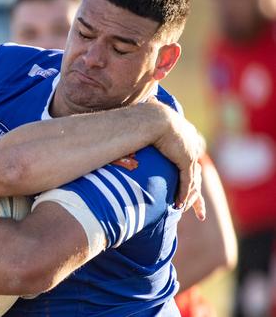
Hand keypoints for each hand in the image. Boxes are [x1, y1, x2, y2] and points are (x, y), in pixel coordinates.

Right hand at [151, 104, 205, 219]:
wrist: (152, 116)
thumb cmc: (143, 118)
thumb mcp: (145, 126)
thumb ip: (142, 133)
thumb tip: (128, 132)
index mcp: (184, 134)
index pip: (189, 157)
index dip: (188, 172)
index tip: (186, 181)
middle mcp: (190, 143)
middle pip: (196, 172)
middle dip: (195, 191)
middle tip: (197, 207)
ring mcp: (190, 152)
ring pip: (193, 180)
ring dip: (189, 197)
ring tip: (183, 208)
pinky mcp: (186, 159)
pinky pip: (186, 181)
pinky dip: (183, 194)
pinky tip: (179, 205)